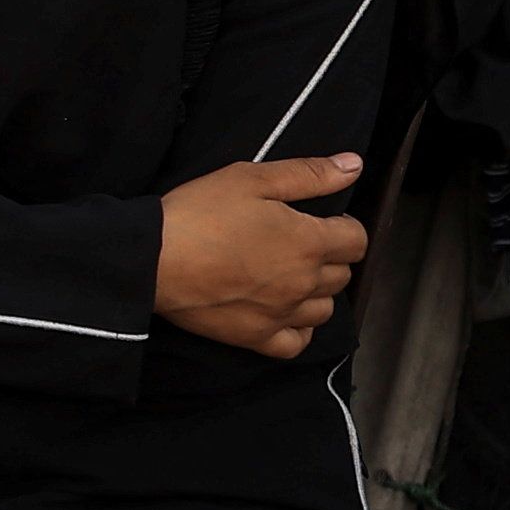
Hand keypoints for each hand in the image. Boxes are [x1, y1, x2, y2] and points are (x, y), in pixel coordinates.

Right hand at [153, 154, 366, 356]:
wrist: (153, 259)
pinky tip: (284, 312)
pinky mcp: (256, 337)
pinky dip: (299, 329)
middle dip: (330, 257)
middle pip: (343, 275)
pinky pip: (297, 343)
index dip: (345, 226)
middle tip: (299, 243)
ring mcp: (282, 314)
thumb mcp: (252, 178)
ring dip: (317, 292)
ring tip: (291, 277)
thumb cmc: (200, 213)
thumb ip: (309, 174)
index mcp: (308, 241)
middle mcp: (303, 282)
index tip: (324, 221)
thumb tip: (353, 166)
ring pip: (325, 310)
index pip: (357, 240)